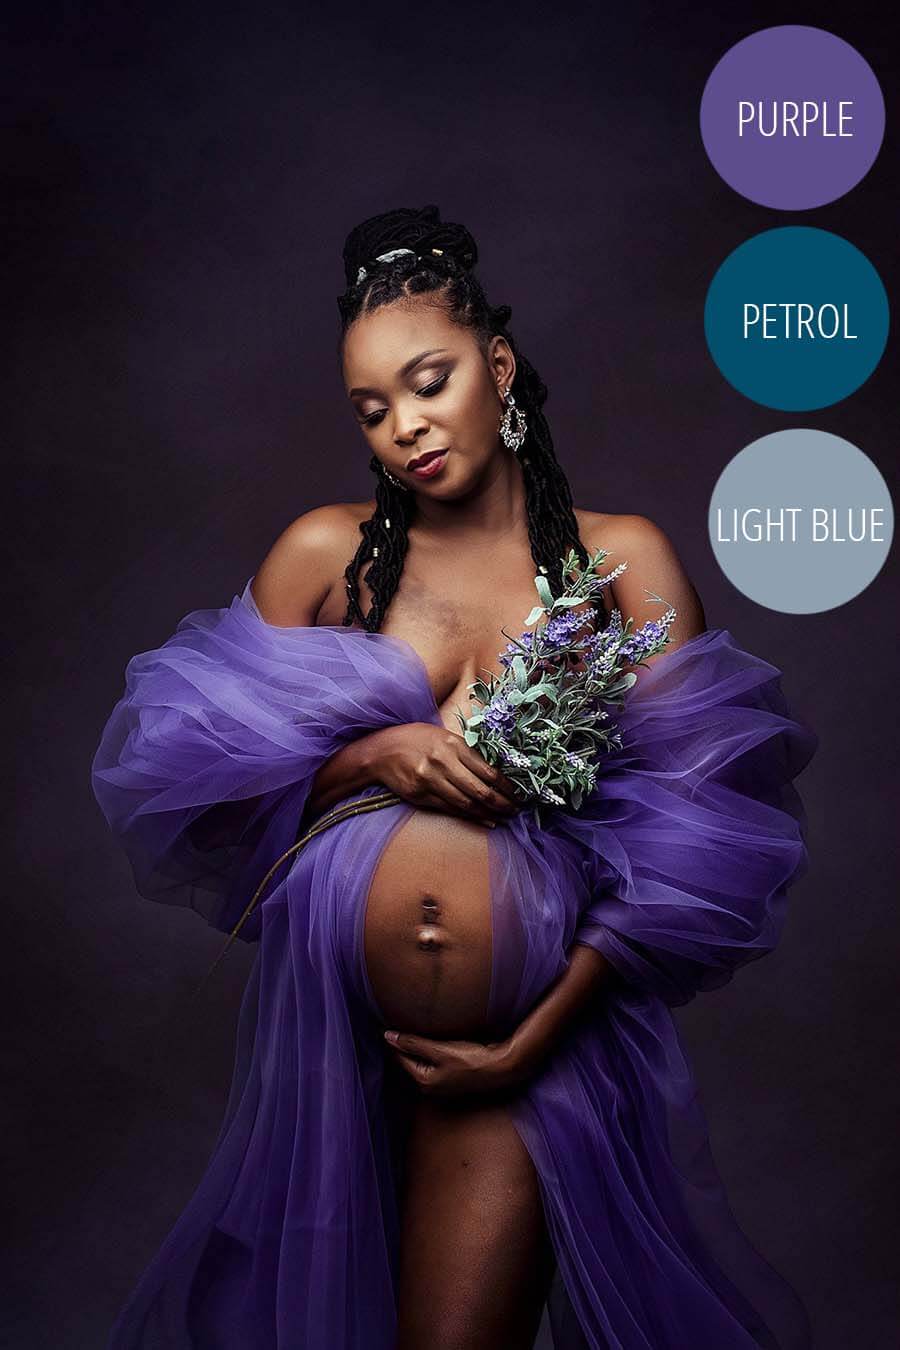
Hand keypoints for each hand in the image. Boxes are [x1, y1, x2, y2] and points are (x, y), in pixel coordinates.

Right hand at [365, 723, 522, 826]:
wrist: (381, 750)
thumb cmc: (417, 739)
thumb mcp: (443, 736)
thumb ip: (466, 751)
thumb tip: (494, 772)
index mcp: (453, 744)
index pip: (487, 770)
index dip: (506, 786)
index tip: (518, 794)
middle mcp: (443, 762)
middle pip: (479, 790)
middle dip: (501, 803)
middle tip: (515, 810)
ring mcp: (430, 780)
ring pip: (465, 803)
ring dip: (487, 813)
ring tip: (503, 817)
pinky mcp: (420, 795)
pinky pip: (449, 809)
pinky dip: (469, 816)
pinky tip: (484, 819)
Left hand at [382, 1029, 536, 1098]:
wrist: (500, 1068)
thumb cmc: (471, 1060)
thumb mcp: (439, 1050)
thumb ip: (413, 1043)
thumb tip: (387, 1036)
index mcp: (423, 1081)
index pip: (400, 1057)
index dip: (394, 1039)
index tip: (387, 1023)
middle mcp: (429, 1086)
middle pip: (410, 1060)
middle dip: (404, 1043)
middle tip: (398, 1022)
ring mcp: (441, 1083)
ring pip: (422, 1060)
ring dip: (417, 1046)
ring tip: (413, 1027)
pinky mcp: (451, 1076)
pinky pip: (433, 1061)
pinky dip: (430, 1050)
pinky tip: (433, 1039)